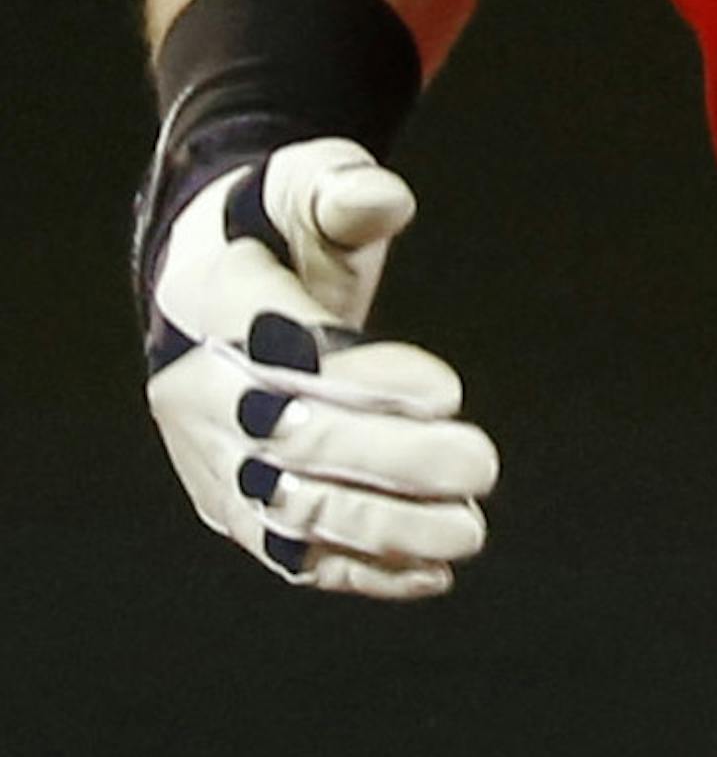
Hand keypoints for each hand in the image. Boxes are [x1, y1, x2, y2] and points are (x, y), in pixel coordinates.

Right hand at [143, 136, 498, 600]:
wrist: (202, 284)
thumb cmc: (275, 226)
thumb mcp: (303, 182)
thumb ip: (341, 187)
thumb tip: (386, 200)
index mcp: (209, 303)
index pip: (284, 354)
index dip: (365, 380)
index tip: (450, 390)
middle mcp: (193, 390)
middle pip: (289, 442)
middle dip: (390, 460)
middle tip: (482, 464)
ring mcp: (207, 458)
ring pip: (289, 512)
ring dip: (382, 529)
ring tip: (469, 530)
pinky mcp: (227, 507)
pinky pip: (287, 553)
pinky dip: (357, 571)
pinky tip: (430, 574)